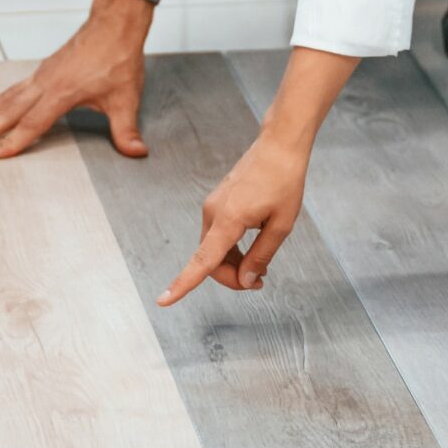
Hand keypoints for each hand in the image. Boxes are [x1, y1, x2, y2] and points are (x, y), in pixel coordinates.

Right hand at [0, 0, 152, 159]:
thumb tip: (137, 152)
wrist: (114, 24)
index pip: (31, 124)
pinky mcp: (43, 70)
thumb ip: (126, 129)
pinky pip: (13, 88)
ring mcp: (41, 75)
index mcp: (62, 93)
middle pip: (7, 110)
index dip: (12, 142)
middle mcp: (45, 83)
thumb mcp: (126, 98)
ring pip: (5, 98)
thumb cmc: (118, 58)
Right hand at [158, 131, 308, 304]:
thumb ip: (260, 256)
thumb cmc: (284, 181)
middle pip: (211, 261)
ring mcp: (213, 206)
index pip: (203, 260)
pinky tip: (251, 248)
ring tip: (261, 266)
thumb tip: (245, 280)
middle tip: (259, 281)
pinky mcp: (217, 203)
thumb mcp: (281, 225)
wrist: (278, 147)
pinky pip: (217, 235)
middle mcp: (213, 212)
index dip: (183, 284)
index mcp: (228, 218)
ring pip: (214, 250)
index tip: (163, 300)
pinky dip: (230, 249)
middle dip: (232, 277)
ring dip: (233, 264)